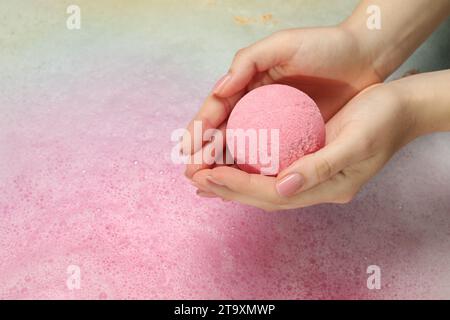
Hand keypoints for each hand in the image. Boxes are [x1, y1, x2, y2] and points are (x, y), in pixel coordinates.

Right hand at [183, 26, 380, 177]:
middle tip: (192, 174)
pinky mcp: (294, 136)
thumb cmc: (325, 45)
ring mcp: (274, 122)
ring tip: (208, 185)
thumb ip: (248, 62)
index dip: (200, 129)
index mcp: (247, 82)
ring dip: (223, 166)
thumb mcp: (283, 45)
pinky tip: (240, 183)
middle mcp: (256, 104)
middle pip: (223, 132)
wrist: (364, 57)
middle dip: (205, 153)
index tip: (188, 149)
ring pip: (242, 147)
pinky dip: (252, 169)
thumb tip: (219, 90)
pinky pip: (267, 155)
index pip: (217, 108)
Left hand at [191, 82, 417, 210]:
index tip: (207, 176)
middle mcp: (314, 187)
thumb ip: (320, 168)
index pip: (271, 193)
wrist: (400, 111)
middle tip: (193, 178)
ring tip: (202, 178)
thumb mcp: (356, 143)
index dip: (237, 186)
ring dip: (232, 183)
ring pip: (263, 186)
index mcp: (326, 188)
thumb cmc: (382, 123)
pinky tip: (230, 165)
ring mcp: (310, 177)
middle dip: (226, 188)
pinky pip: (270, 170)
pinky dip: (247, 170)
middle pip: (262, 195)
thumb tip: (283, 187)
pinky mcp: (307, 161)